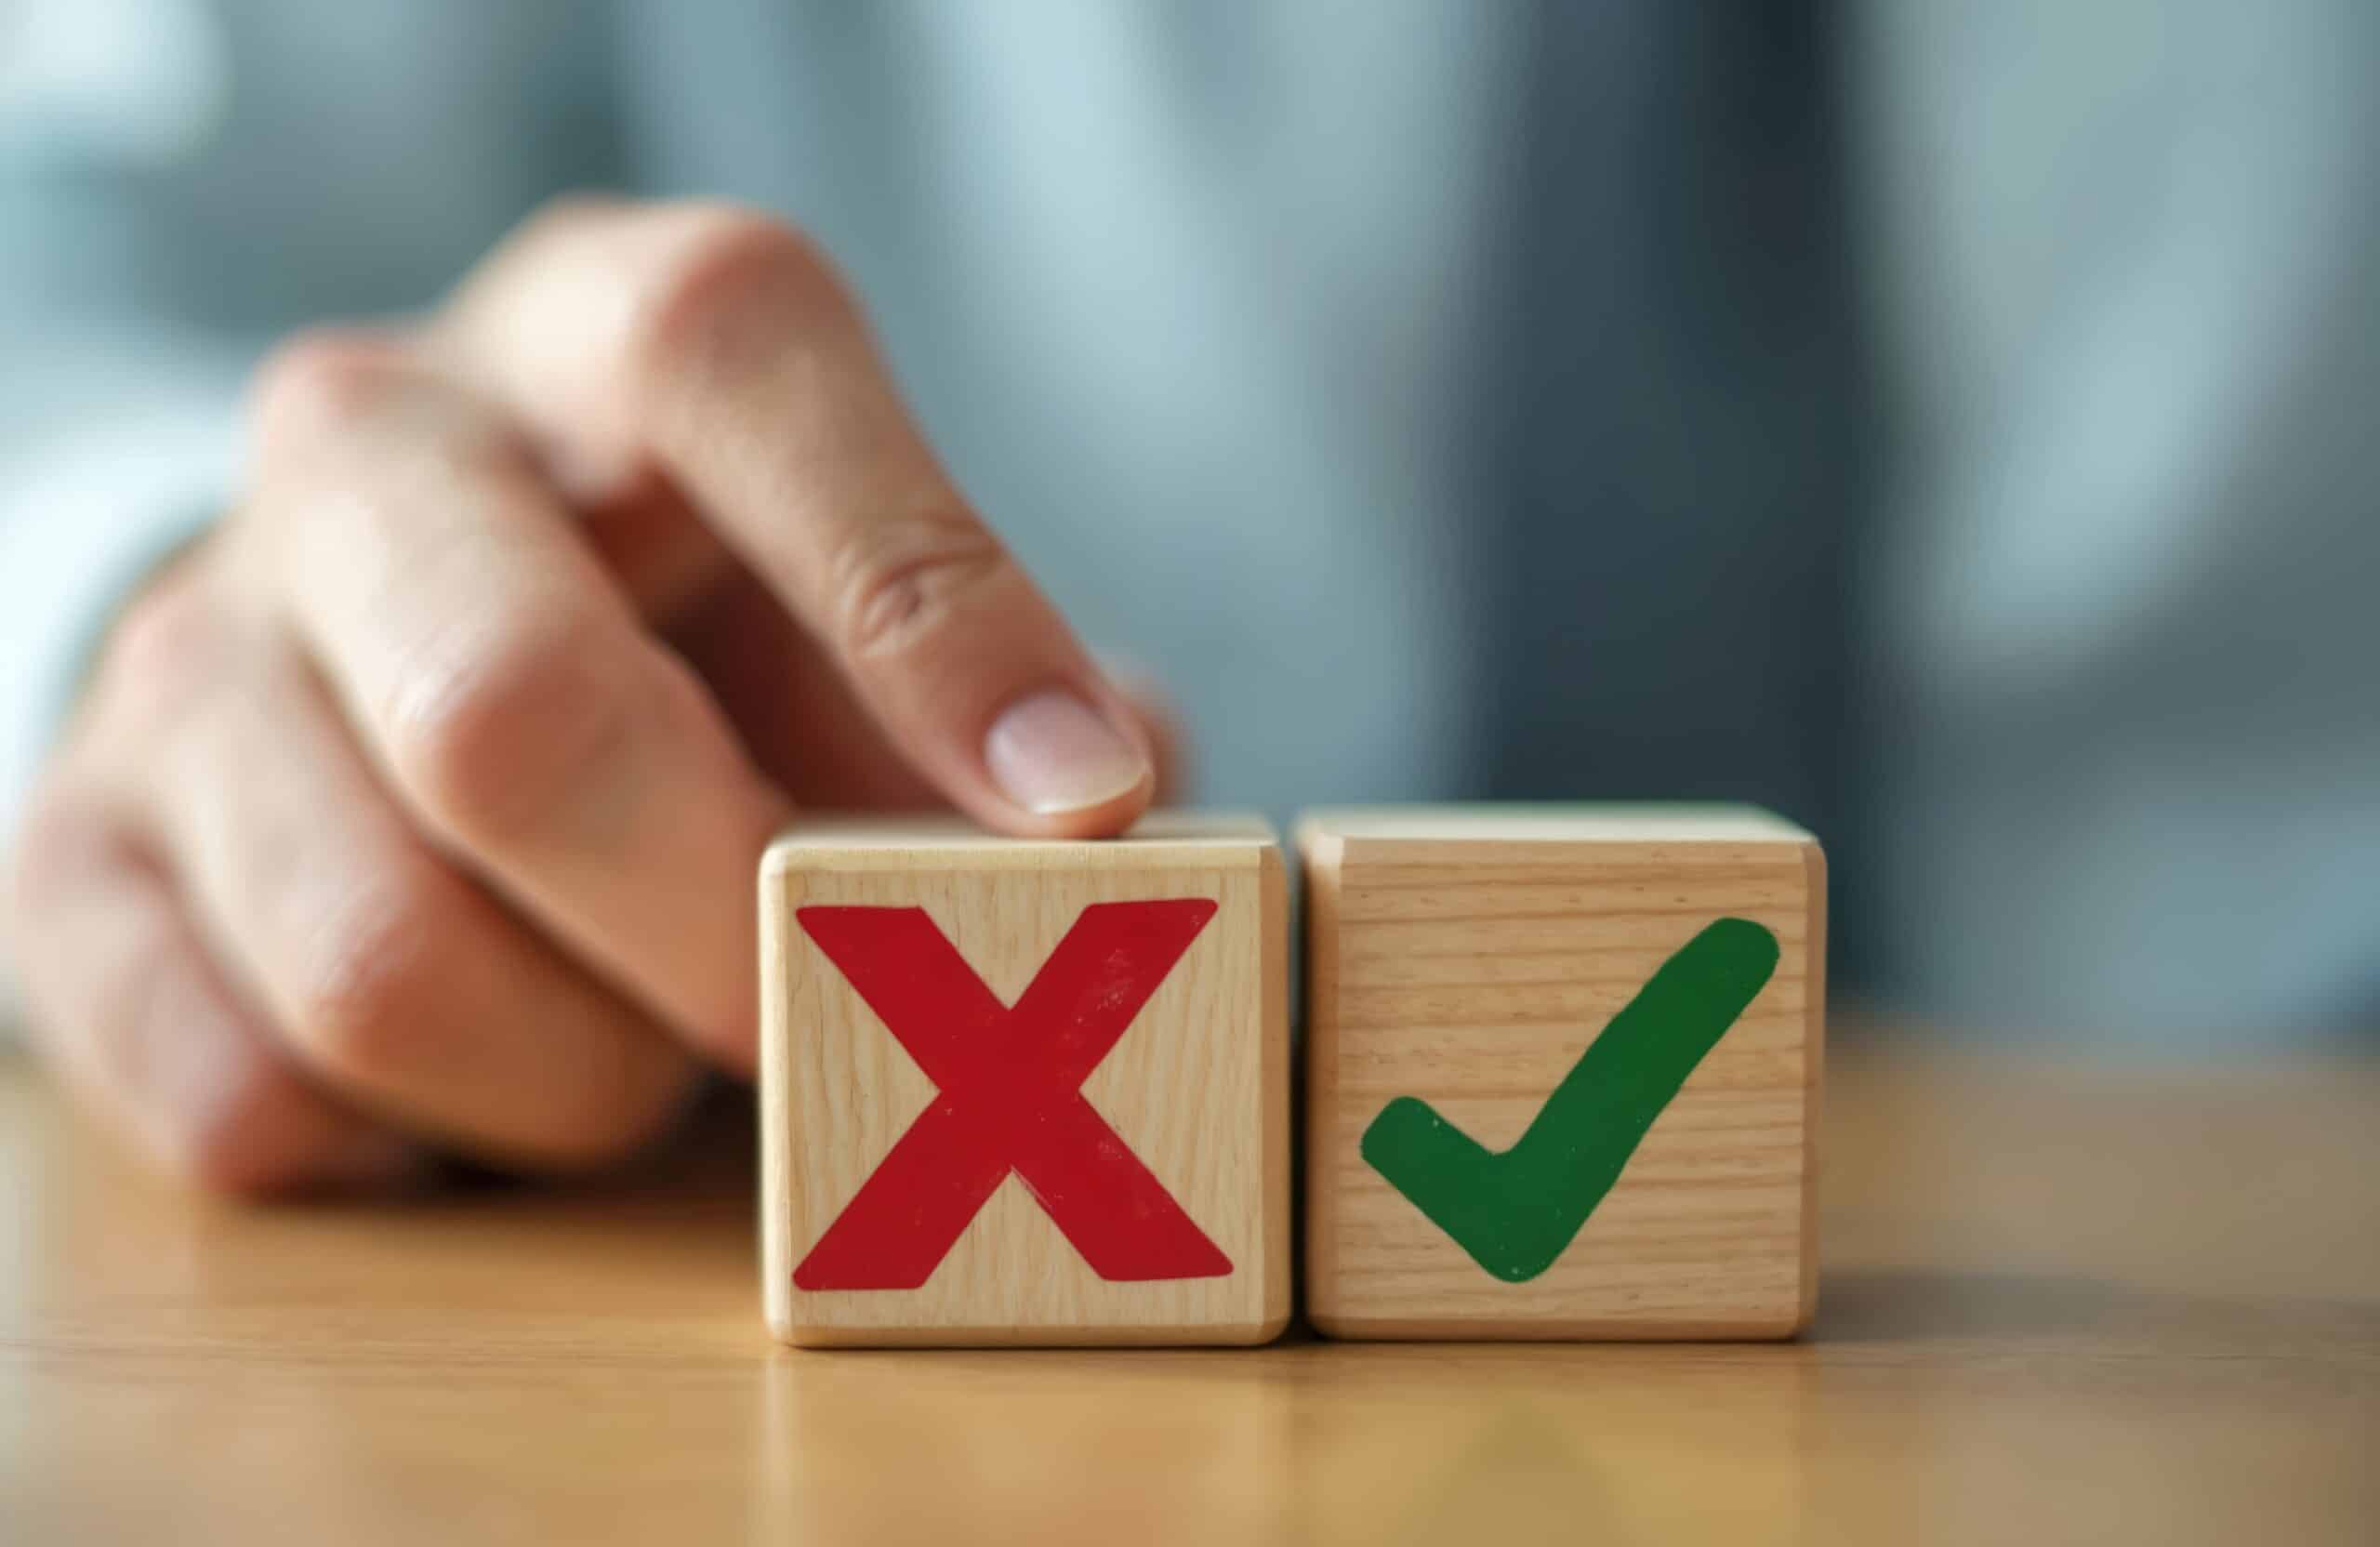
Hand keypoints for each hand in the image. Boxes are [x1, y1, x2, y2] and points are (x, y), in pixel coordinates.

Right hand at [4, 200, 1178, 1193]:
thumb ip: (996, 700)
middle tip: (835, 1019)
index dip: (933, 609)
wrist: (373, 602)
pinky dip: (425, 1149)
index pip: (735, 372)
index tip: (1086, 809)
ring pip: (381, 959)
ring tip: (656, 1051)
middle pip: (511, 718)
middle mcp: (370, 449)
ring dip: (584, 1078)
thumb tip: (1117, 854)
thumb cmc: (699, 609)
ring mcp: (192, 652)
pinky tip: (494, 1078)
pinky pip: (248, 1098)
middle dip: (723, 933)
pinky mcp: (75, 851)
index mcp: (604, 332)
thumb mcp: (857, 589)